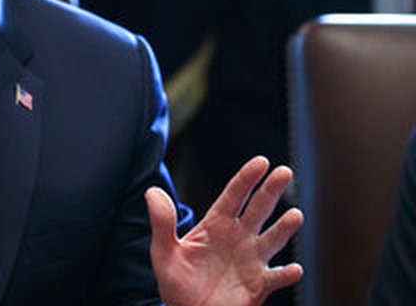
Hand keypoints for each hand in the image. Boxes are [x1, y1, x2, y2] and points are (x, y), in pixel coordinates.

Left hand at [146, 156, 303, 305]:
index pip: (234, 196)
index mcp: (216, 225)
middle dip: (271, 190)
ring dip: (284, 228)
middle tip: (284, 172)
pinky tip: (294, 269)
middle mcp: (238, 238)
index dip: (247, 178)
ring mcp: (251, 260)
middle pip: (259, 209)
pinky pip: (276, 277)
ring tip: (294, 215)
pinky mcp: (258, 285)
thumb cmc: (176, 282)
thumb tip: (152, 192)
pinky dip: (286, 274)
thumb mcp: (163, 251)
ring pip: (273, 239)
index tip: (261, 162)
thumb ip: (161, 222)